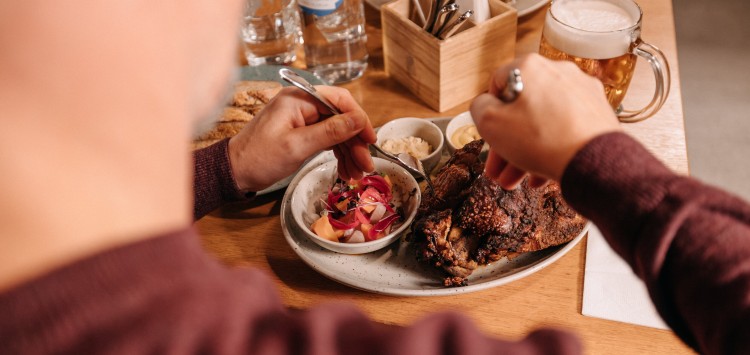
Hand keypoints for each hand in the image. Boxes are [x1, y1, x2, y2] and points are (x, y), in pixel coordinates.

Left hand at [228, 86, 375, 191]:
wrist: (234, 172)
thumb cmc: (259, 157)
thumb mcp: (297, 146)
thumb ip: (330, 132)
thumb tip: (358, 120)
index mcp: (299, 98)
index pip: (339, 100)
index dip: (359, 119)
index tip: (370, 140)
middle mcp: (302, 103)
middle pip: (340, 117)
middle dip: (355, 142)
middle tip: (366, 165)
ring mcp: (301, 117)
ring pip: (336, 130)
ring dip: (349, 152)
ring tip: (357, 174)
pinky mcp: (300, 131)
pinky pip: (326, 138)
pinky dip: (337, 154)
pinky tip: (345, 170)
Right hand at [470, 54, 619, 188]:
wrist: (592, 161)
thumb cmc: (541, 139)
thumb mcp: (490, 123)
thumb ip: (478, 108)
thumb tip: (483, 104)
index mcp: (530, 67)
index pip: (497, 83)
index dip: (489, 111)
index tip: (489, 131)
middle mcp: (558, 72)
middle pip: (522, 107)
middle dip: (507, 141)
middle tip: (498, 166)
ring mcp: (580, 91)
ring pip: (543, 121)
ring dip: (525, 150)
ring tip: (515, 180)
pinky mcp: (597, 111)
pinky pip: (565, 128)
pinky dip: (550, 148)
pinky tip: (540, 176)